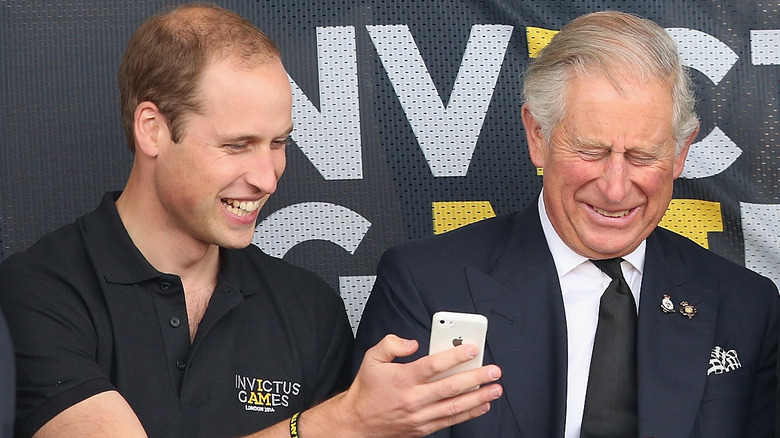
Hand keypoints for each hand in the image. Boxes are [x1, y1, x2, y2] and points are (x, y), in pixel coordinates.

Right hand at [337, 334, 502, 436]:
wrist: (357, 423)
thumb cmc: (367, 390)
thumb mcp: (371, 358)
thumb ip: (391, 344)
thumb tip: (412, 343)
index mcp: (403, 378)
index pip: (433, 365)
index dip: (455, 356)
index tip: (471, 349)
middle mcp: (413, 399)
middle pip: (450, 387)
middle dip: (476, 378)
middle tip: (493, 371)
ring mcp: (420, 416)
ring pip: (454, 406)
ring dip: (478, 397)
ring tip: (495, 389)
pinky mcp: (423, 428)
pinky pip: (450, 420)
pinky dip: (468, 413)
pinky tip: (481, 405)